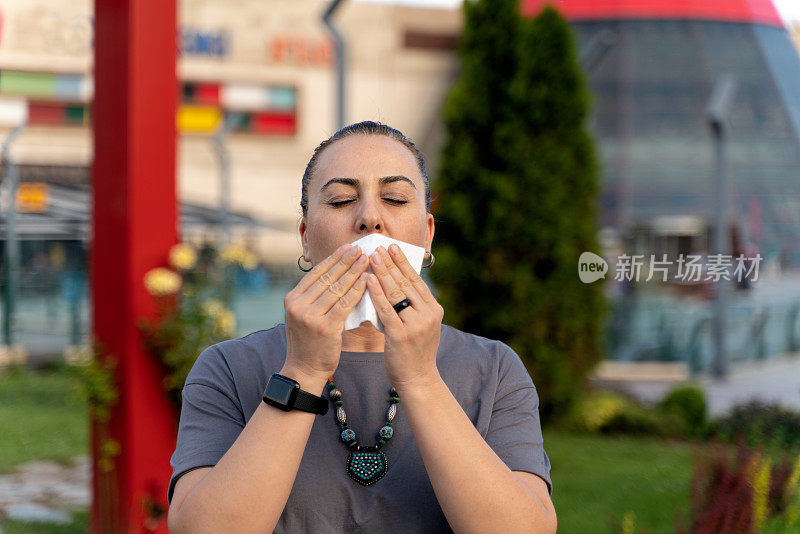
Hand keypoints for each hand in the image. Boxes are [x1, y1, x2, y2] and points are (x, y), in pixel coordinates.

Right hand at [283, 244, 368, 379]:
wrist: (304, 369)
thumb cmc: (309, 341)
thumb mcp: (303, 315)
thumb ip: (314, 296)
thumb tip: (335, 272)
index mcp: (292, 298)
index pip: (316, 272)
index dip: (334, 258)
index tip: (348, 247)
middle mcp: (298, 305)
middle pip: (327, 277)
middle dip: (346, 261)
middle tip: (361, 248)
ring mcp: (310, 316)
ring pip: (337, 288)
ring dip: (354, 272)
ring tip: (367, 260)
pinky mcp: (325, 327)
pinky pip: (345, 304)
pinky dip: (357, 290)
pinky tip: (367, 281)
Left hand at [366, 244, 443, 390]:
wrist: (418, 379)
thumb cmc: (414, 351)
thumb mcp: (421, 325)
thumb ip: (412, 305)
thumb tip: (394, 281)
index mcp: (434, 309)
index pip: (416, 280)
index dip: (403, 262)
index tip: (393, 247)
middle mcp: (428, 314)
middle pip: (406, 283)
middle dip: (390, 263)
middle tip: (378, 247)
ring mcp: (415, 325)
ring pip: (396, 293)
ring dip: (382, 273)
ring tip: (371, 257)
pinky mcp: (401, 335)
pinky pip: (386, 309)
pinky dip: (375, 293)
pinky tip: (367, 281)